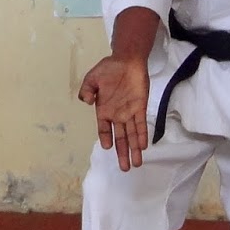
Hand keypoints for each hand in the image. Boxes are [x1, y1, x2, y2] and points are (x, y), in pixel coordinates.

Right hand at [79, 54, 149, 171]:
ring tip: (136, 164)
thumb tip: (86, 101)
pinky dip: (142, 135)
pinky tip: (143, 146)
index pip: (104, 129)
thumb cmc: (108, 69)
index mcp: (104, 110)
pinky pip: (141, 124)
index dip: (106, 138)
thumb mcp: (92, 78)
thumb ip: (87, 90)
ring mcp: (129, 112)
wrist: (127, 60)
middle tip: (125, 168)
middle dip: (122, 153)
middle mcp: (117, 115)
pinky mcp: (141, 107)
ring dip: (133, 149)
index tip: (107, 149)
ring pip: (131, 135)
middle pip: (120, 138)